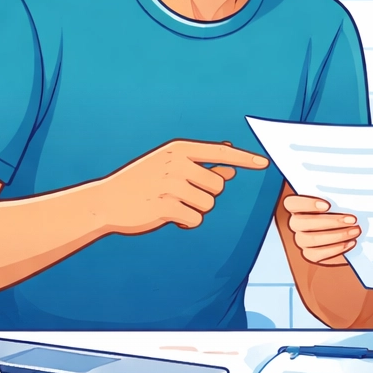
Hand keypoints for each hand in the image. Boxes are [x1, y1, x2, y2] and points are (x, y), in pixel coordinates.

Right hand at [95, 139, 268, 234]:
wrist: (107, 200)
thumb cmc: (141, 183)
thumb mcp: (168, 167)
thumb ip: (200, 167)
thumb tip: (231, 169)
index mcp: (178, 149)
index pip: (219, 152)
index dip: (244, 158)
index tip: (265, 162)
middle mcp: (177, 163)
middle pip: (217, 186)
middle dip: (205, 196)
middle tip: (180, 196)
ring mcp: (171, 184)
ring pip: (208, 205)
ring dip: (195, 210)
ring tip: (172, 206)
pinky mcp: (165, 207)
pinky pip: (195, 219)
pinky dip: (186, 223)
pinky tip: (168, 218)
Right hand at [283, 194, 360, 265]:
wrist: (347, 229)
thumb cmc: (340, 210)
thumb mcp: (337, 200)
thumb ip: (336, 199)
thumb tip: (348, 199)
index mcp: (297, 207)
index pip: (291, 203)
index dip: (307, 204)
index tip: (327, 206)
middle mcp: (296, 224)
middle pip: (303, 223)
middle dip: (330, 222)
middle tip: (352, 220)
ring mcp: (301, 240)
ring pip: (311, 239)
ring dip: (337, 235)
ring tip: (355, 231)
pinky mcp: (310, 254)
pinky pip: (318, 254)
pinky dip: (336, 249)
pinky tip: (350, 242)